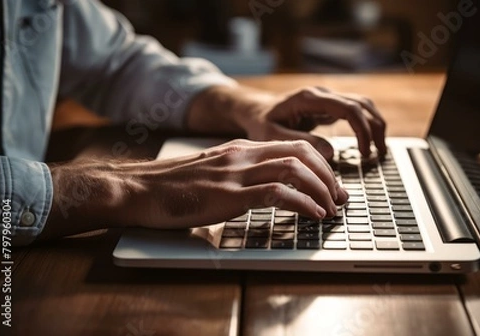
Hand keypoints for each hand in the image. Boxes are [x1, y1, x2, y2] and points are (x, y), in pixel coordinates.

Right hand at [42, 139, 347, 238]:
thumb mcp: (212, 173)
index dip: (320, 164)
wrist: (138, 190)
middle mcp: (242, 155)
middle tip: (341, 197)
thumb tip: (264, 190)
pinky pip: (277, 194)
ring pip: (294, 169)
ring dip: (321, 189)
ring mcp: (236, 173)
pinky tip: (313, 215)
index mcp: (241, 149)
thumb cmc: (172, 187)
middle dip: (328, 175)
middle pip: (301, 153)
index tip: (331, 184)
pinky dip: (303, 203)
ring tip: (332, 208)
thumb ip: (239, 176)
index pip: (292, 146)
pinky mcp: (229, 194)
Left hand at [187, 86, 386, 159]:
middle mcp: (322, 94)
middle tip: (377, 155)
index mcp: (309, 99)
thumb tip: (331, 153)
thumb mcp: (272, 136)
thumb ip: (300, 143)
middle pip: (361, 104)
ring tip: (378, 151)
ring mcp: (327, 99)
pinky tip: (368, 143)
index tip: (364, 152)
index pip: (348, 108)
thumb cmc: (260, 123)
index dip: (362, 129)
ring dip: (375, 125)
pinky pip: (355, 112)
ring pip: (362, 105)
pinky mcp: (328, 107)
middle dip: (375, 128)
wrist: (254, 111)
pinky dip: (366, 125)